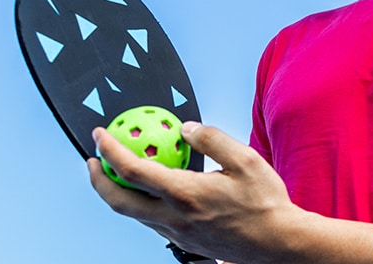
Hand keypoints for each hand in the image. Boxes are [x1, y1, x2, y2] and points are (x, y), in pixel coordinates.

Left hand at [88, 121, 306, 261]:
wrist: (278, 244)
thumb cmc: (266, 203)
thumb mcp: (245, 160)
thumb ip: (212, 139)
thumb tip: (185, 128)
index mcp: (184, 194)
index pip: (132, 170)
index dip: (110, 150)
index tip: (101, 135)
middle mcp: (174, 218)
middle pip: (118, 201)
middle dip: (98, 180)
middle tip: (94, 160)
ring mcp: (177, 234)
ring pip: (134, 215)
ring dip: (118, 193)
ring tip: (119, 173)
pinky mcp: (185, 243)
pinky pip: (152, 222)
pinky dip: (141, 204)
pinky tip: (153, 192)